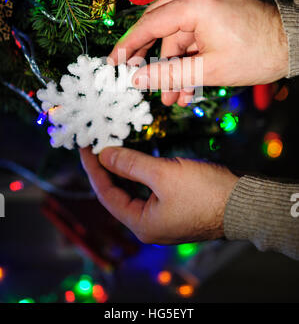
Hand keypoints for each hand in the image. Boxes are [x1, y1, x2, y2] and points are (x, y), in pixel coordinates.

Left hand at [80, 146, 237, 243]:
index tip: (85, 147)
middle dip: (107, 169)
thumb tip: (104, 154)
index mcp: (141, 224)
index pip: (107, 194)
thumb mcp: (163, 174)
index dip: (94, 169)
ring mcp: (163, 219)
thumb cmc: (204, 192)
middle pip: (118, 194)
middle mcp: (149, 226)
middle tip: (96, 144)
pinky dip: (140, 174)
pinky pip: (148, 191)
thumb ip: (131, 164)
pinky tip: (136, 159)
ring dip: (123, 170)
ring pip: (133, 192)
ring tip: (112, 148)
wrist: (244, 204)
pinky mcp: (174, 209)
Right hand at [109, 0, 287, 106]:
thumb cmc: (258, 54)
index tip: (113, 63)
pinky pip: (193, 27)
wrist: (297, 41)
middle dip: (151, 58)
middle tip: (138, 80)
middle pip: (160, 24)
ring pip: (178, 30)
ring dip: (175, 63)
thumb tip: (136, 79)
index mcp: (196, 2)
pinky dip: (189, 52)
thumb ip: (168, 74)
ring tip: (173, 97)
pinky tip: (187, 82)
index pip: (150, 24)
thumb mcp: (209, 69)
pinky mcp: (217, 0)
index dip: (129, 46)